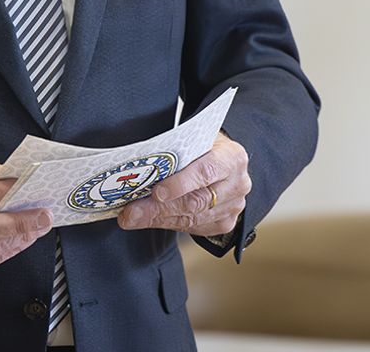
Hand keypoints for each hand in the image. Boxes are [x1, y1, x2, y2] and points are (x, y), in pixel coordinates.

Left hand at [117, 132, 249, 236]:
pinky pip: (194, 228)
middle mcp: (238, 183)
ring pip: (192, 218)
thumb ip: (174, 153)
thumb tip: (138, 170)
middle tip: (131, 211)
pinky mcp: (226, 223)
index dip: (180, 183)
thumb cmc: (203, 147)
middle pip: (196, 201)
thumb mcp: (193, 140)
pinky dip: (169, 224)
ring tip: (132, 217)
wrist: (221, 159)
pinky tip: (150, 219)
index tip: (156, 191)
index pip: (206, 171)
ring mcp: (235, 206)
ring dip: (158, 219)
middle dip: (159, 208)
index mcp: (232, 157)